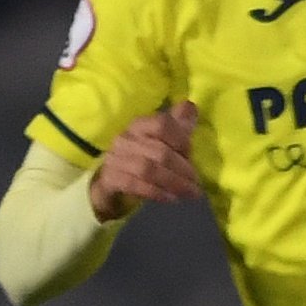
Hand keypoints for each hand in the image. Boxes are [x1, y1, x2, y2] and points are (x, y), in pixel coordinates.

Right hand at [91, 100, 202, 219]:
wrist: (111, 184)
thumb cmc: (142, 159)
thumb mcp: (162, 142)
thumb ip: (178, 126)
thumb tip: (191, 106)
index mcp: (139, 125)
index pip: (162, 124)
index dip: (181, 140)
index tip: (191, 155)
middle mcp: (125, 138)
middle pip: (159, 151)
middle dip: (182, 169)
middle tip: (196, 183)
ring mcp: (115, 158)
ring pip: (148, 169)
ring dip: (173, 183)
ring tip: (189, 193)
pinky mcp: (109, 178)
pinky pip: (136, 185)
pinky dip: (157, 193)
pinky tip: (171, 198)